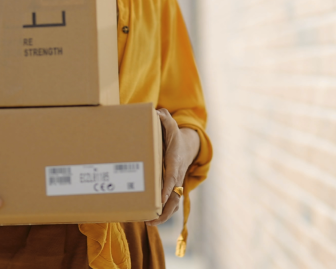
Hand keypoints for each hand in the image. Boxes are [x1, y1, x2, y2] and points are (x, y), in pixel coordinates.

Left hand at [147, 109, 199, 225]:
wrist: (187, 146)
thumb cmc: (175, 137)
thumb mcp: (171, 126)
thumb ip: (164, 119)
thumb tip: (157, 112)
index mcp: (175, 163)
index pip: (171, 178)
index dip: (165, 189)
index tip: (159, 200)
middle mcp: (176, 176)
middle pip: (173, 197)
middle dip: (164, 211)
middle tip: (151, 220)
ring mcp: (175, 184)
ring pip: (172, 204)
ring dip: (163, 216)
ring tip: (149, 223)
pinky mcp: (172, 189)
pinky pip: (169, 203)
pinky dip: (162, 212)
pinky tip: (148, 219)